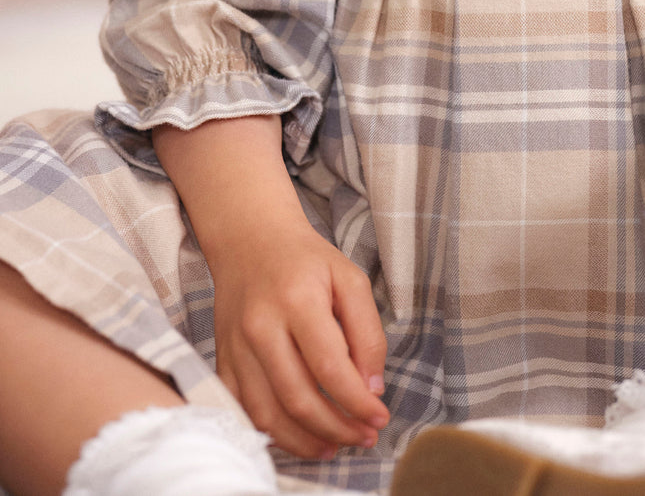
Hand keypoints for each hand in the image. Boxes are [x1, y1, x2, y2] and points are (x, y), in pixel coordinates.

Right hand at [209, 222, 388, 459]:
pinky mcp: (222, 360)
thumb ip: (367, 332)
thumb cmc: (306, 260)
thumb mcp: (350, 279)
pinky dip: (271, 433)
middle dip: (337, 429)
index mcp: (297, 300)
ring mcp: (235, 347)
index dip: (357, 402)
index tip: (380, 417)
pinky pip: (242, 411)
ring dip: (305, 442)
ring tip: (335, 446)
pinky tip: (298, 435)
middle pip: (298, 399)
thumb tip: (371, 388)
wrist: (251, 240)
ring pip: (267, 415)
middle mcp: (260, 327)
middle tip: (364, 437)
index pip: (329, 367)